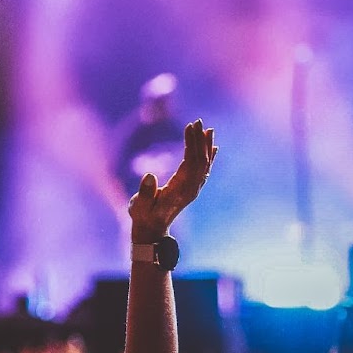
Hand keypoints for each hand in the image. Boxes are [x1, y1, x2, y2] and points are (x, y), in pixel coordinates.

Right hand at [128, 119, 216, 242]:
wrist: (152, 230)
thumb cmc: (143, 216)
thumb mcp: (140, 206)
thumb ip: (145, 192)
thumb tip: (150, 174)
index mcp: (181, 190)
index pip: (191, 162)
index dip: (192, 144)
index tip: (190, 127)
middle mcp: (191, 189)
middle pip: (200, 161)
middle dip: (199, 140)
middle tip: (198, 121)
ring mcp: (193, 189)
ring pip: (204, 164)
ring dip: (205, 146)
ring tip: (208, 129)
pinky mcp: (191, 188)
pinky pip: (203, 170)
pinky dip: (208, 157)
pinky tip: (212, 148)